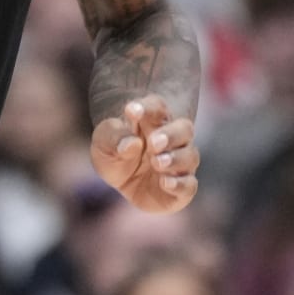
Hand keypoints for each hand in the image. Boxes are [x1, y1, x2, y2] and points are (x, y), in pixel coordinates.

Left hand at [90, 94, 197, 213]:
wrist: (121, 183)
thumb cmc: (114, 153)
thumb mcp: (102, 143)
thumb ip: (113, 137)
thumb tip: (131, 144)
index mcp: (152, 120)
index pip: (156, 106)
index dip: (147, 107)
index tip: (131, 110)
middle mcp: (172, 140)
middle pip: (185, 128)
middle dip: (172, 135)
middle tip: (154, 143)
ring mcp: (179, 164)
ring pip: (190, 156)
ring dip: (175, 159)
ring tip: (156, 162)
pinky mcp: (181, 188)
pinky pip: (189, 185)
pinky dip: (180, 184)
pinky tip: (164, 183)